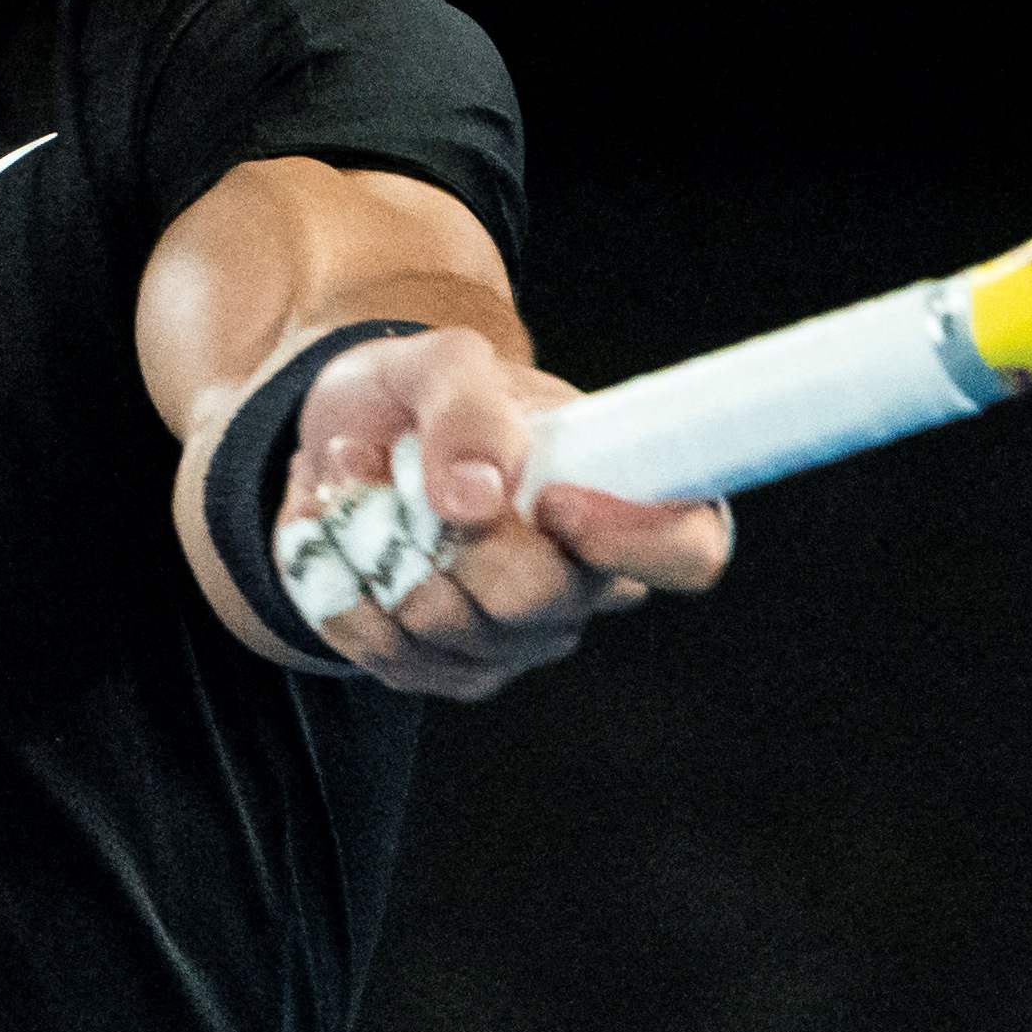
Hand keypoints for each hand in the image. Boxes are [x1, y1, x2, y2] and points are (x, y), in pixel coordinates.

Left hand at [283, 327, 729, 699]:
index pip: (690, 551)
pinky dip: (342, 588)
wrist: (352, 438)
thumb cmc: (423, 394)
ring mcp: (519, 639)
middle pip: (539, 599)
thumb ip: (466, 409)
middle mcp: (587, 584)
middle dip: (454, 534)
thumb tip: (474, 497)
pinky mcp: (448, 671)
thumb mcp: (440, 361)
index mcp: (625, 497)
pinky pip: (387, 655)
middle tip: (407, 470)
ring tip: (360, 481)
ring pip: (447, 629)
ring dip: (377, 547)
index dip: (631, 539)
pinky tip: (345, 539)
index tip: (552, 497)